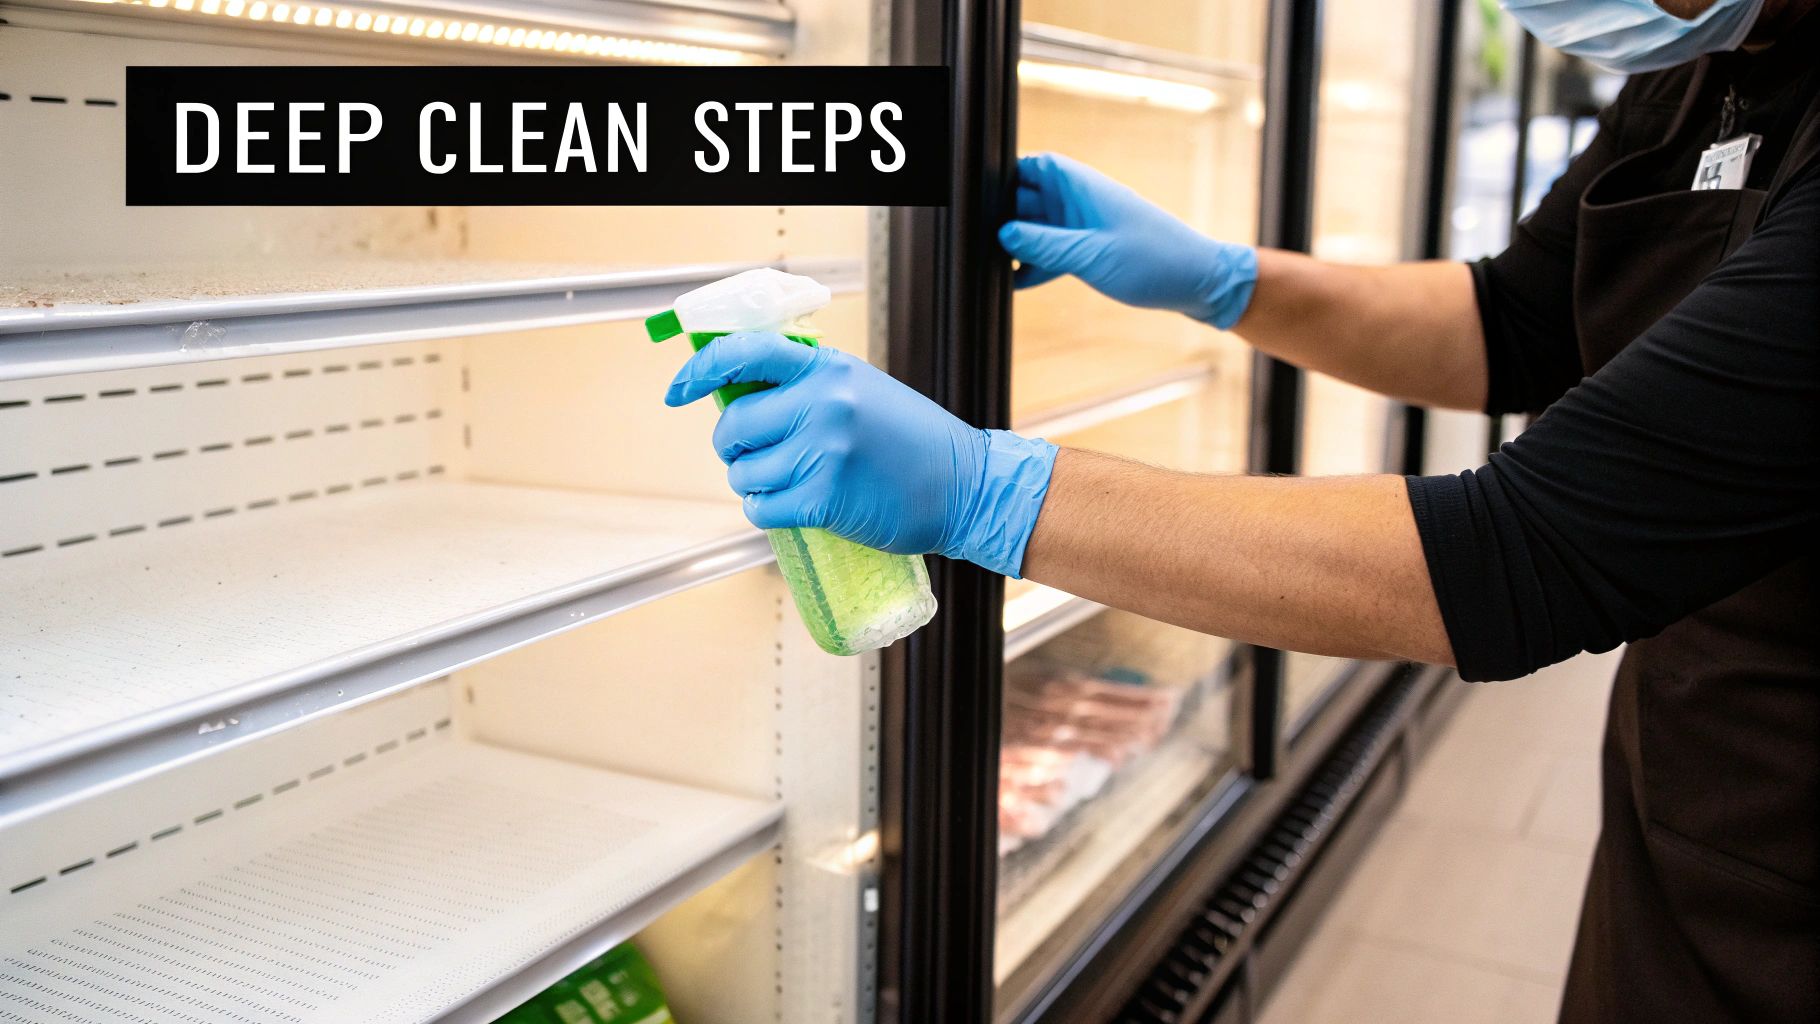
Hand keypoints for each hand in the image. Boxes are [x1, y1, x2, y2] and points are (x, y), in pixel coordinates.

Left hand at [666, 332, 1058, 577]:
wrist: (966, 485)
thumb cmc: (913, 441)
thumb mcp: (861, 390)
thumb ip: (807, 387)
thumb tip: (740, 397)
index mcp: (828, 369)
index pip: (743, 353)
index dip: (699, 370)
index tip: (679, 389)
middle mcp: (821, 404)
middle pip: (733, 426)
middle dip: (734, 447)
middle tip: (756, 456)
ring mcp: (822, 452)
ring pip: (742, 472)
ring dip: (753, 483)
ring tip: (789, 482)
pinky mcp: (823, 499)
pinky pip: (761, 508)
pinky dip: (767, 510)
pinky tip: (792, 506)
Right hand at [998, 152, 1258, 329]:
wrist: (1199, 282)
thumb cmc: (1155, 259)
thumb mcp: (1092, 254)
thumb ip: (1043, 244)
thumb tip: (1002, 233)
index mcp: (1079, 185)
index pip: (1029, 165)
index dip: (1000, 176)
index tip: (972, 196)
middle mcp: (1077, 200)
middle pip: (1024, 198)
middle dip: (1001, 217)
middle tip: (976, 240)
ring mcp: (1081, 226)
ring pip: (1034, 229)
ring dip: (1015, 246)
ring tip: (989, 264)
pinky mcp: (1088, 251)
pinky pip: (1049, 254)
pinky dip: (1033, 267)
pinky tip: (1014, 283)